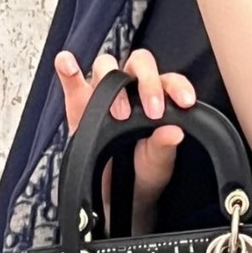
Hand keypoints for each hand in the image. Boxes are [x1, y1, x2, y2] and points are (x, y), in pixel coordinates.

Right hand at [54, 46, 196, 235]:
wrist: (118, 191)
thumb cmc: (142, 168)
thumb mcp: (157, 160)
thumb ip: (163, 145)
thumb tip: (175, 133)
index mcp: (158, 96)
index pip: (169, 79)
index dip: (177, 86)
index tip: (185, 102)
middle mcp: (131, 87)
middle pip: (139, 63)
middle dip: (148, 82)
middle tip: (153, 112)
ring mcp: (103, 92)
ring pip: (106, 66)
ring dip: (112, 80)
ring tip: (119, 113)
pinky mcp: (79, 103)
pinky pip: (72, 82)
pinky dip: (68, 70)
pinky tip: (66, 62)